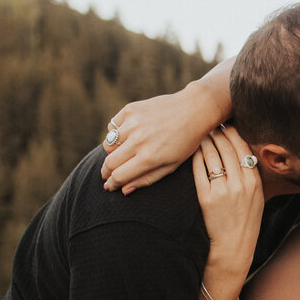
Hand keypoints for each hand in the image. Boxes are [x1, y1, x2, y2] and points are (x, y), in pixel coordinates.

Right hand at [101, 60, 233, 192]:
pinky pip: (112, 126)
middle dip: (106, 171)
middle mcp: (138, 140)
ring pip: (108, 144)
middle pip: (109, 162)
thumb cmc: (185, 142)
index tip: (110, 186)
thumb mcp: (171, 166)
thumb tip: (123, 190)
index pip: (119, 176)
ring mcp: (133, 123)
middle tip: (107, 174)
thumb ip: (146, 179)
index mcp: (149, 158)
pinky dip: (115, 133)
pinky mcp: (130, 109)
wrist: (193, 110)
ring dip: (112, 152)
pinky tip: (127, 135)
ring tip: (122, 153)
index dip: (112, 184)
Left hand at [194, 126, 263, 278]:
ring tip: (200, 134)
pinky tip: (192, 152)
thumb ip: (250, 176)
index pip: (243, 148)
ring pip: (212, 156)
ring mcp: (223, 191)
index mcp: (254, 182)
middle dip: (217, 132)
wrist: (233, 248)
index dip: (233, 132)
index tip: (225, 123)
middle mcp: (240, 184)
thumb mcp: (256, 198)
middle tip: (209, 123)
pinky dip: (196, 158)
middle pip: (227, 147)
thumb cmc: (244, 222)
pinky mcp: (207, 198)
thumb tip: (241, 153)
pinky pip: (200, 170)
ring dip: (205, 141)